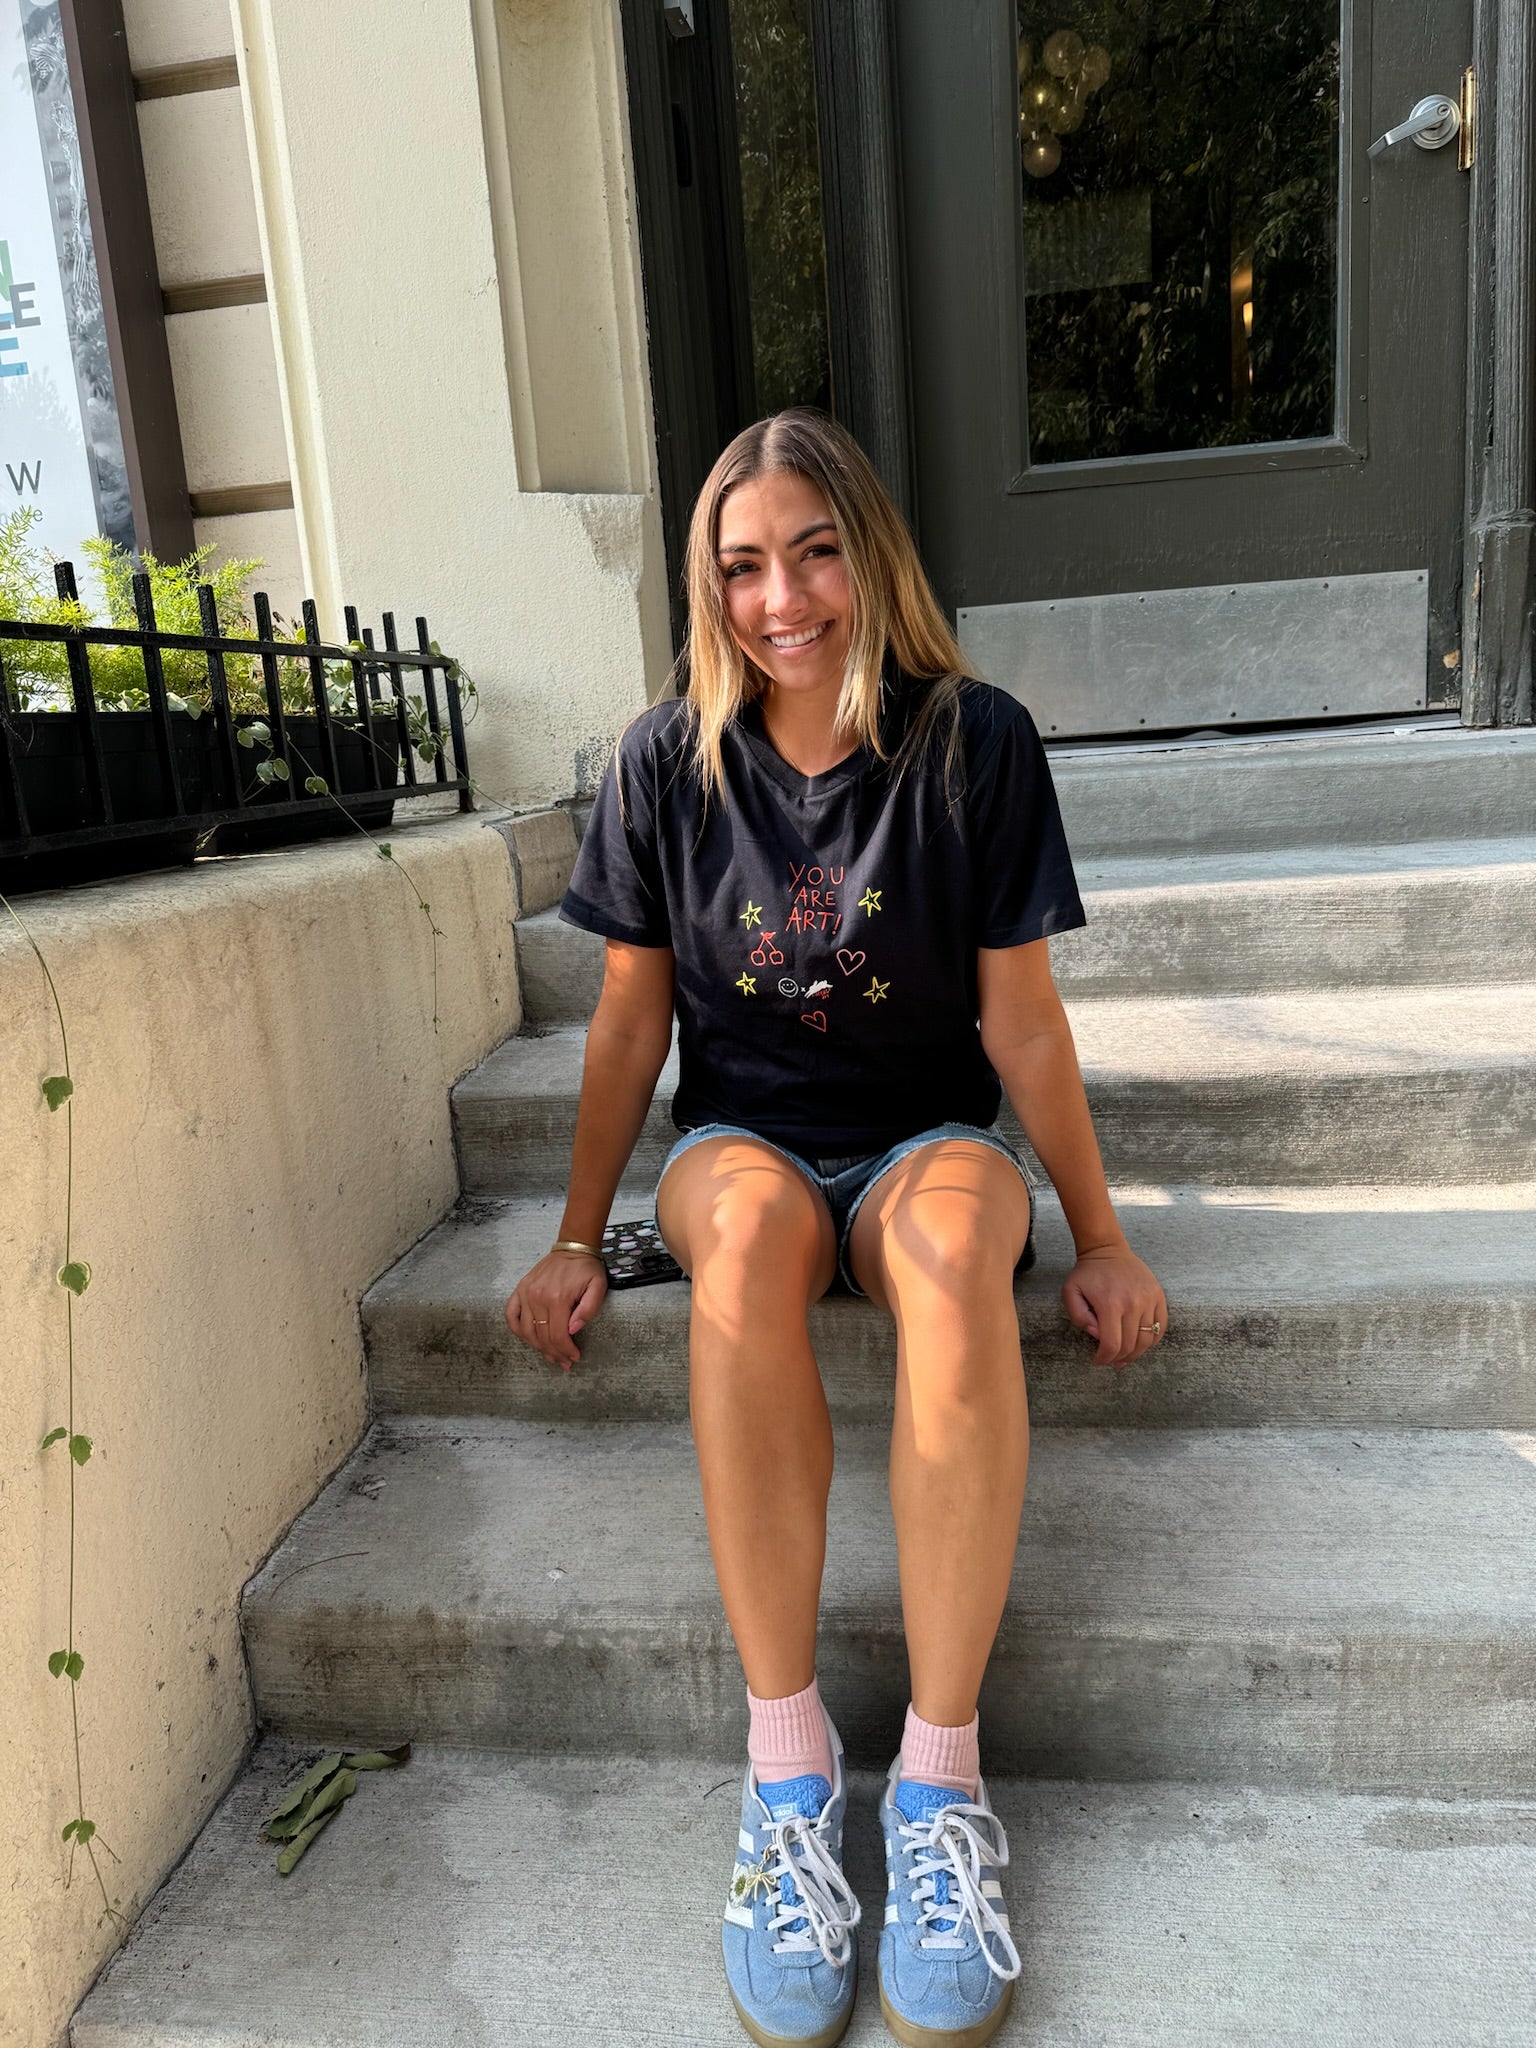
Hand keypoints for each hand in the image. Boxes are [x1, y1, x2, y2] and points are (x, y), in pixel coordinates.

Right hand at [505, 1251, 607, 1370]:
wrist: (573, 1248)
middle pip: (542, 1336)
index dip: (566, 1351)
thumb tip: (573, 1330)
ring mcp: (526, 1293)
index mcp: (558, 1298)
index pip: (558, 1335)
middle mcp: (538, 1297)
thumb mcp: (598, 1287)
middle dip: (555, 1353)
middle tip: (565, 1362)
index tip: (574, 1358)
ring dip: (538, 1347)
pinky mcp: (520, 1289)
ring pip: (526, 1331)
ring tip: (551, 1355)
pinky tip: (528, 1338)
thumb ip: (588, 1310)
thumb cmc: (587, 1268)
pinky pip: (511, 1315)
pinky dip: (517, 1330)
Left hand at [1062, 1241, 1167, 1367]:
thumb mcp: (1070, 1292)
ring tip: (1125, 1357)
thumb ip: (1079, 1317)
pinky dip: (1152, 1340)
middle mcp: (1133, 1303)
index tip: (1098, 1361)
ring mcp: (1149, 1299)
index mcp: (1110, 1304)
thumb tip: (1097, 1335)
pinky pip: (1160, 1327)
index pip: (1112, 1344)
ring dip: (1136, 1353)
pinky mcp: (1158, 1296)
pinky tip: (1141, 1344)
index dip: (1105, 1358)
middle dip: (1118, 1358)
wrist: (1108, 1250)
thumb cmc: (1087, 1273)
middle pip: (1130, 1345)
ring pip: (1147, 1340)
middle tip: (1110, 1360)